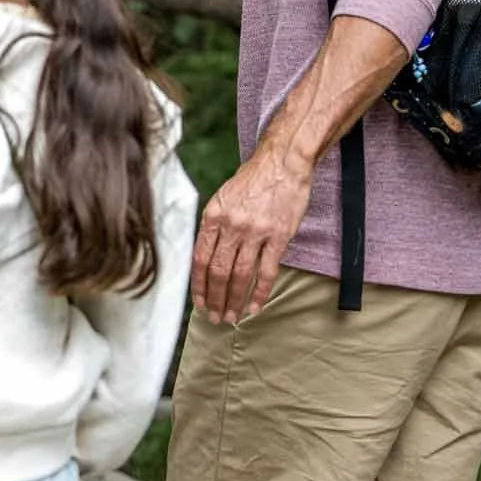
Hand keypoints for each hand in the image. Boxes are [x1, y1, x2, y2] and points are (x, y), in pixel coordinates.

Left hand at [190, 145, 313, 324]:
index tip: (198, 303)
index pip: (200, 259)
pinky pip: (266, 272)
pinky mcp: (278, 236)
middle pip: (218, 272)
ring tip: (231, 316)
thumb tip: (205, 258)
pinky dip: (260, 293)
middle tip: (214, 317)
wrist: (282, 162)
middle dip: (214, 299)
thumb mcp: (223, 199)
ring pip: (240, 275)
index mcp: (213, 216)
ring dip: (234, 300)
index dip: (198, 285)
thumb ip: (214, 226)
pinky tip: (255, 307)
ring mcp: (255, 231)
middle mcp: (231, 225)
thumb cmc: (252, 181)